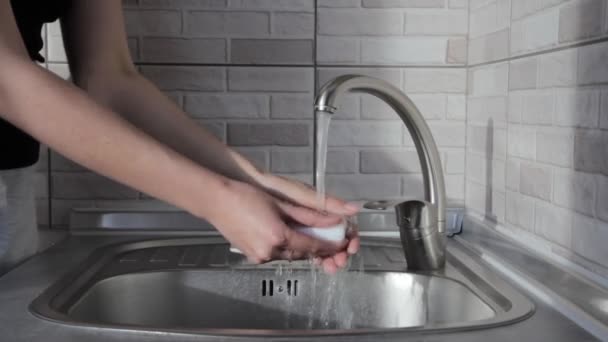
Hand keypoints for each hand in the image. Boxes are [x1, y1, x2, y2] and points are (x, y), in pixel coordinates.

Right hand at [207, 180, 347, 263]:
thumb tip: (331, 220)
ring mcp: (258, 256)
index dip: (329, 245)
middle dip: (316, 247)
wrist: (216, 201)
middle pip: (301, 253)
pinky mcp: (251, 255)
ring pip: (288, 255)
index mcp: (278, 237)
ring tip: (307, 234)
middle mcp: (268, 252)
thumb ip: (309, 216)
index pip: (312, 246)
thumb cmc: (244, 196)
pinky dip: (284, 247)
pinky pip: (274, 254)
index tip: (340, 242)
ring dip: (299, 247)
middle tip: (327, 238)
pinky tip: (286, 235)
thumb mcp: (281, 204)